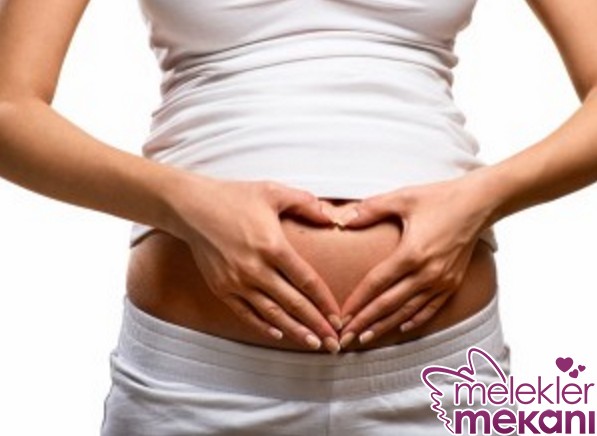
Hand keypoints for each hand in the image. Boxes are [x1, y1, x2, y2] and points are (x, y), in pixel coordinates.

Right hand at [168, 176, 341, 352]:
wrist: (191, 207)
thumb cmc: (233, 197)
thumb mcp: (274, 192)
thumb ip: (307, 204)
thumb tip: (333, 218)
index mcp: (273, 246)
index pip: (307, 281)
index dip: (326, 302)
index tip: (339, 317)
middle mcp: (255, 269)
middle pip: (294, 304)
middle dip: (317, 325)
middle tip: (334, 342)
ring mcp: (236, 281)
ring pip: (272, 314)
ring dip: (295, 331)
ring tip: (313, 344)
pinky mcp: (221, 288)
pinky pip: (246, 313)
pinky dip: (263, 326)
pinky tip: (278, 335)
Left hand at [338, 174, 494, 346]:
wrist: (479, 203)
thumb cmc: (440, 198)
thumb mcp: (402, 198)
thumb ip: (370, 209)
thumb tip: (342, 218)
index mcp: (412, 253)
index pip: (377, 284)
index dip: (357, 301)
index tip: (341, 316)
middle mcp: (427, 272)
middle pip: (388, 304)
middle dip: (364, 322)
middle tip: (345, 338)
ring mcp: (442, 281)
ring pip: (407, 311)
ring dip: (384, 326)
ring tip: (364, 338)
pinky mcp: (452, 283)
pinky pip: (430, 308)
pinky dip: (413, 320)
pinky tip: (400, 328)